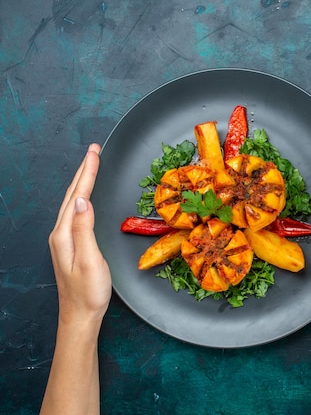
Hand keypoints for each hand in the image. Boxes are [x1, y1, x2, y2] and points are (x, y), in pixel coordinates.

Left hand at [48, 144, 110, 324]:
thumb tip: (84, 201)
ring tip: (91, 165)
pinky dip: (83, 196)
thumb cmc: (88, 292)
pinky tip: (86, 196)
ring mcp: (64, 239)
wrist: (80, 315)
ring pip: (73, 202)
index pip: (78, 196)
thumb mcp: (90, 260)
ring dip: (82, 181)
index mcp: (64, 234)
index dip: (87, 173)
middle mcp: (60, 233)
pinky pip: (76, 212)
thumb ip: (85, 229)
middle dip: (84, 171)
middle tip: (94, 151)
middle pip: (73, 195)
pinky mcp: (70, 244)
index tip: (95, 154)